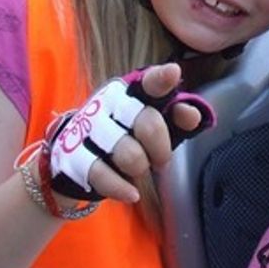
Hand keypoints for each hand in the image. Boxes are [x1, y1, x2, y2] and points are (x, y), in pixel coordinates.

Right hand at [48, 63, 211, 204]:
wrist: (76, 154)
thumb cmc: (126, 135)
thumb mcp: (154, 125)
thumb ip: (177, 118)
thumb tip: (193, 116)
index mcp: (131, 92)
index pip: (149, 82)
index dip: (162, 79)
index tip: (173, 73)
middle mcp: (109, 104)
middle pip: (148, 122)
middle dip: (161, 148)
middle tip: (160, 160)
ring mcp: (90, 129)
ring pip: (128, 153)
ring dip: (139, 167)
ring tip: (138, 170)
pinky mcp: (75, 156)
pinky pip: (102, 174)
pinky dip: (120, 187)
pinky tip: (131, 194)